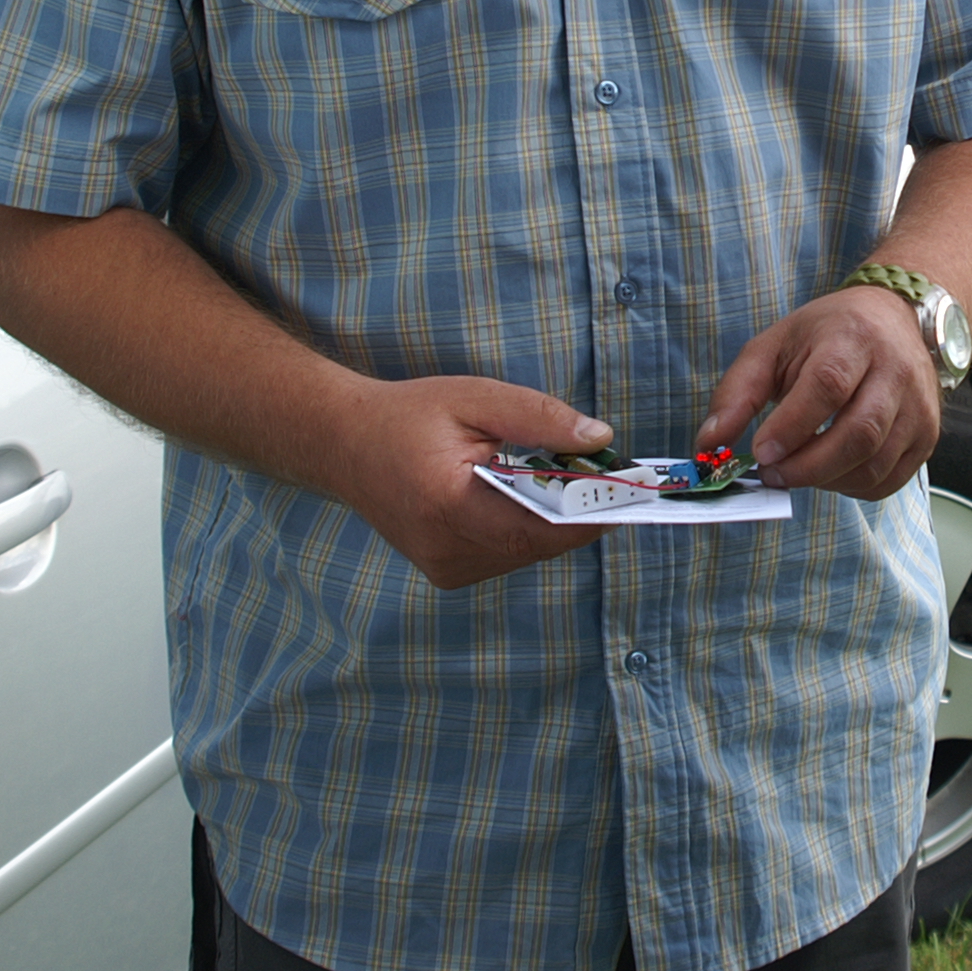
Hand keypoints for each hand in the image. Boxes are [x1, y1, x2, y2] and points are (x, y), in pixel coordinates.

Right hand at [336, 375, 618, 589]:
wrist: (343, 444)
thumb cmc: (409, 415)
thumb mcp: (475, 397)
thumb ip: (539, 417)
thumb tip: (601, 440)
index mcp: (449, 506)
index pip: (538, 527)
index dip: (589, 512)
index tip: (628, 488)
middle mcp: (446, 550)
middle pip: (539, 543)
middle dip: (578, 510)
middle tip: (608, 474)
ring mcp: (445, 569)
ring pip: (527, 553)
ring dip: (553, 520)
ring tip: (561, 477)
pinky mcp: (448, 573)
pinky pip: (508, 554)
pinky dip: (526, 527)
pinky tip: (520, 493)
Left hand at [699, 285, 941, 500]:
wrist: (893, 319)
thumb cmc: (826, 335)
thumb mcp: (773, 347)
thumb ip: (737, 393)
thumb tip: (707, 445)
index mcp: (853, 338)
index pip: (828, 386)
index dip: (792, 426)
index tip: (761, 453)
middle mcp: (895, 371)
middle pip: (859, 433)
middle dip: (807, 466)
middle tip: (772, 475)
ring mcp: (919, 407)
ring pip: (874, 464)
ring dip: (826, 481)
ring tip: (797, 471)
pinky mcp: (928, 436)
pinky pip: (889, 481)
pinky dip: (852, 488)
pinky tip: (829, 473)